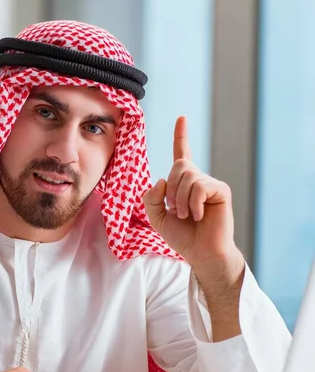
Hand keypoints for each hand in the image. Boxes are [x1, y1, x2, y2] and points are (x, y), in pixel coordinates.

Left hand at [142, 116, 241, 268]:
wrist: (200, 253)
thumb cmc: (182, 236)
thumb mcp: (156, 217)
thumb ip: (151, 198)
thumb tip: (161, 179)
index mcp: (183, 183)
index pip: (182, 154)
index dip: (181, 136)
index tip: (182, 118)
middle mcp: (198, 179)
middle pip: (178, 166)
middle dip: (171, 191)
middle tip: (176, 211)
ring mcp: (211, 183)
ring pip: (188, 176)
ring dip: (180, 200)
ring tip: (187, 216)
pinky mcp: (221, 191)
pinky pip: (199, 187)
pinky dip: (193, 203)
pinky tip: (199, 215)